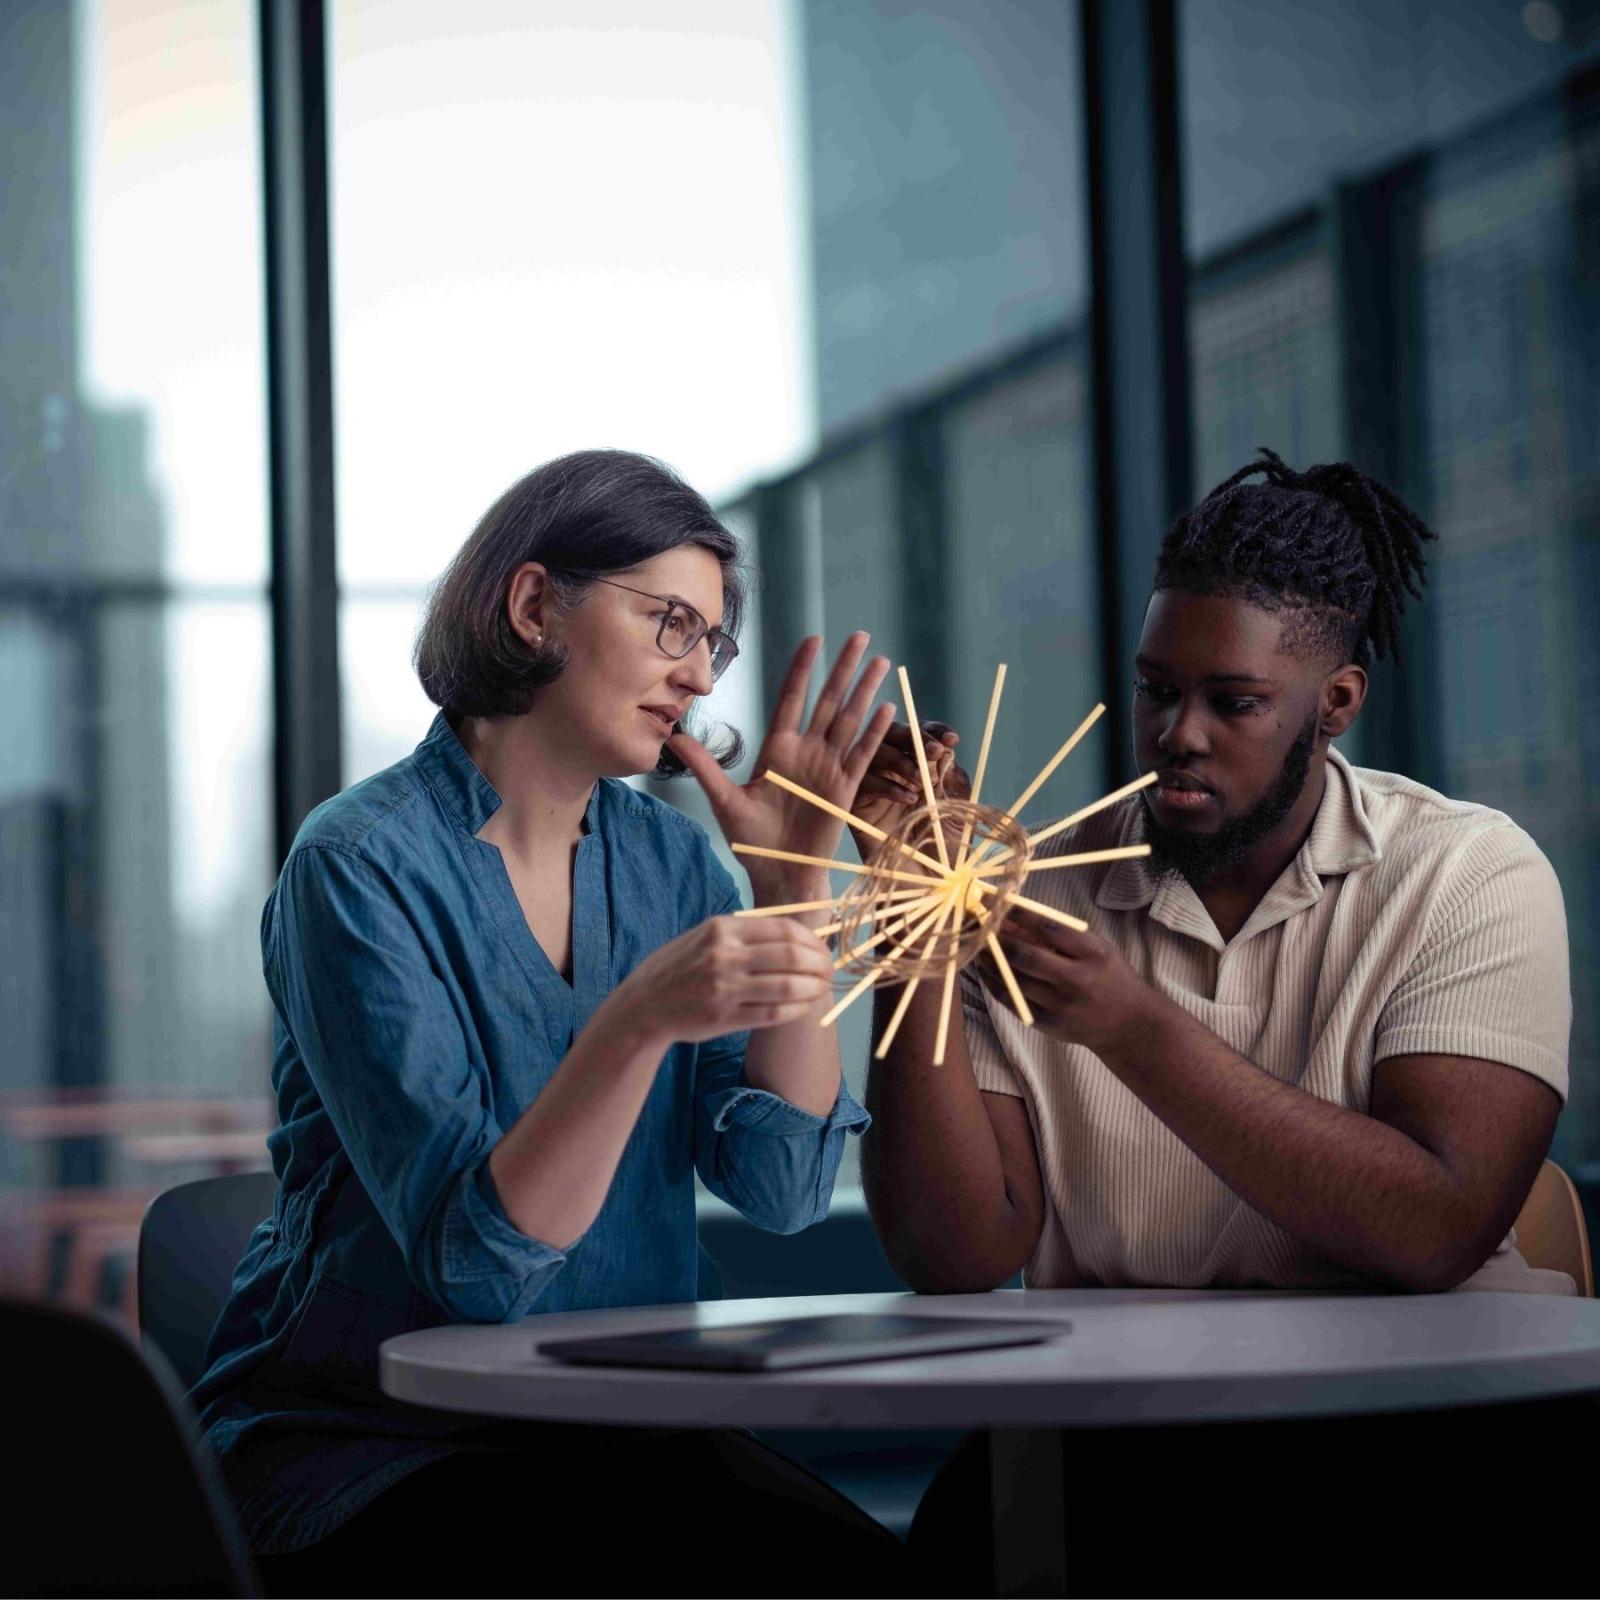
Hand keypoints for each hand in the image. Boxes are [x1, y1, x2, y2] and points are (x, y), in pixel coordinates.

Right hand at [613, 916, 831, 1044]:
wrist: (644, 1004)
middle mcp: (724, 956)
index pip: (783, 929)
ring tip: (822, 988)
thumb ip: (745, 933)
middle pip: (791, 955)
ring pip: (787, 986)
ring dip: (813, 987)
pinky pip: (773, 1013)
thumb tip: (795, 934)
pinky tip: (804, 1006)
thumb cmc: (680, 967)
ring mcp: (724, 988)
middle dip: (819, 963)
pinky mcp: (724, 1017)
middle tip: (829, 970)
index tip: (823, 948)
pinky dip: (796, 1009)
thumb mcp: (706, 936)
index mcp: (722, 929)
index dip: (812, 940)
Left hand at [669, 633, 894, 895]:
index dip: (802, 670)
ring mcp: (828, 768)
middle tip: (860, 636)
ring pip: (850, 721)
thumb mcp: (724, 800)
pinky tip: (886, 707)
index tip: (813, 640)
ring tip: (881, 661)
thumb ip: (705, 766)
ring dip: (865, 691)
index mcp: (778, 750)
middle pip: (828, 701)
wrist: (778, 875)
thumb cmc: (752, 842)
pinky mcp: (844, 789)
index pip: (792, 699)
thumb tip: (673, 736)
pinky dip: (873, 731)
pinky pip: (861, 754)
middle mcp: (807, 753)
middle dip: (843, 668)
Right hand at [850, 719, 967, 855]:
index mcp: (918, 765)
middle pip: (891, 734)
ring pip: (873, 753)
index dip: (934, 731)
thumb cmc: (944, 848)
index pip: (920, 735)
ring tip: (921, 781)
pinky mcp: (856, 806)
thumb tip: (945, 750)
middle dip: (915, 738)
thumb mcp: (957, 807)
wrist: (927, 886)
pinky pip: (863, 783)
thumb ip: (952, 777)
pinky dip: (887, 786)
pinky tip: (908, 798)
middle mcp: (893, 770)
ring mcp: (872, 786)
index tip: (951, 740)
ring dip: (900, 761)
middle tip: (935, 751)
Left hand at [976, 908, 1168, 1058]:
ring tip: (976, 944)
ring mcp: (1061, 1005)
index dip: (1014, 911)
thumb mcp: (1093, 946)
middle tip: (977, 924)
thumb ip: (1056, 933)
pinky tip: (985, 969)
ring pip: (1011, 978)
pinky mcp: (1047, 1024)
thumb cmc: (1108, 974)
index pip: (1046, 927)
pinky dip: (993, 982)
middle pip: (1023, 955)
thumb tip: (1010, 915)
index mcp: (1093, 953)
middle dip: (994, 937)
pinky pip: (1010, 1000)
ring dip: (988, 959)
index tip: (990, 898)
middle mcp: (1077, 980)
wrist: (1128, 1022)